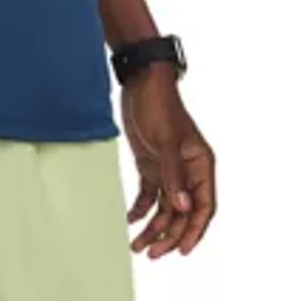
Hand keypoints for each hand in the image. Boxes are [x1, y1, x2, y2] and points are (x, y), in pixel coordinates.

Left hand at [122, 62, 215, 258]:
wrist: (140, 82)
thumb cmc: (159, 105)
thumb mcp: (166, 140)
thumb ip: (173, 174)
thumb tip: (181, 207)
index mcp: (200, 165)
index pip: (203, 207)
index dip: (193, 230)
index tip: (181, 250)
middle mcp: (187, 171)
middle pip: (182, 213)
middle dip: (168, 235)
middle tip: (150, 252)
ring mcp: (169, 168)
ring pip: (165, 208)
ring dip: (153, 227)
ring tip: (137, 245)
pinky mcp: (151, 163)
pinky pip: (149, 194)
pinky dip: (141, 209)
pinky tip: (131, 220)